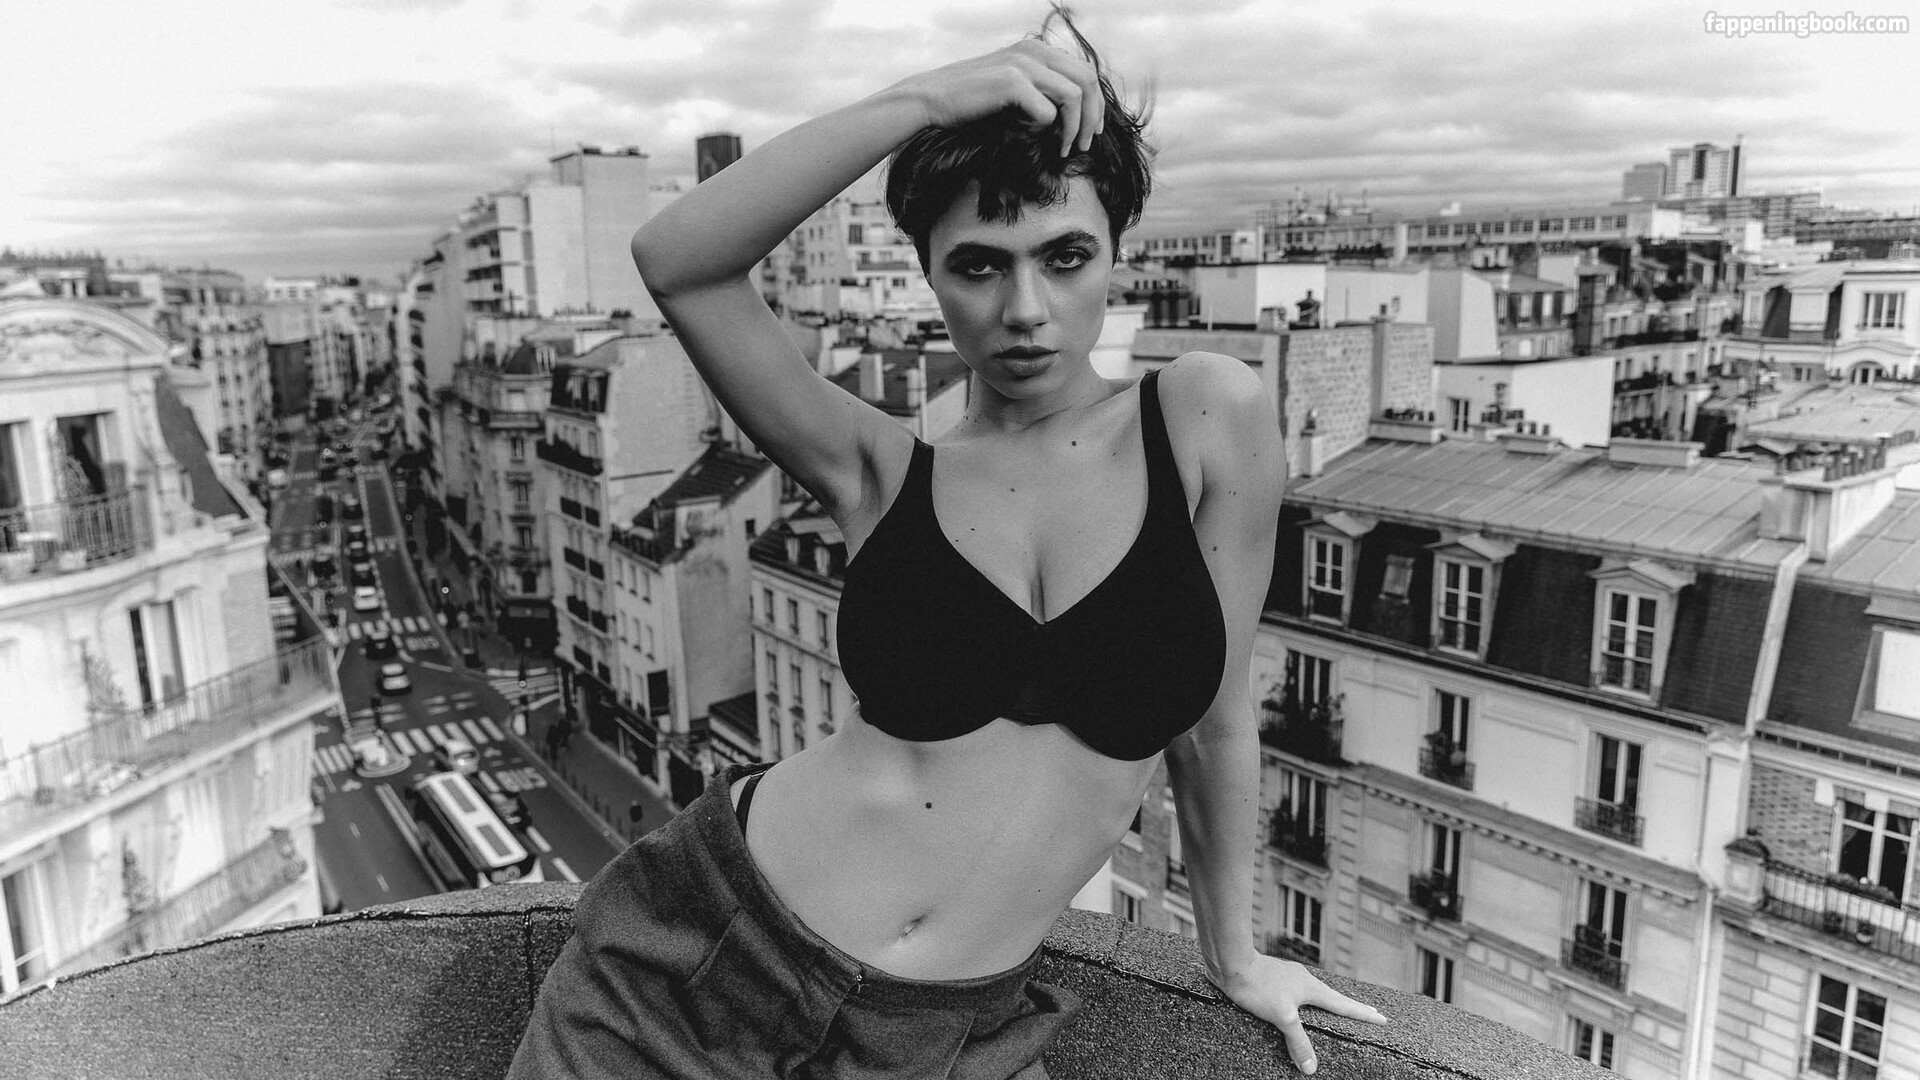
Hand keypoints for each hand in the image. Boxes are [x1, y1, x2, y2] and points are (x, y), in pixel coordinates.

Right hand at [890, 38, 1104, 156]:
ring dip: (1075, 128)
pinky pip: (1048, 111)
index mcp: (1036, 49)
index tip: (1091, 131)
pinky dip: (1046, 130)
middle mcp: (1033, 50)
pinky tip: (1034, 141)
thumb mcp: (1010, 88)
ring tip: (1065, 150)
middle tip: (1085, 145)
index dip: (1095, 104)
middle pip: (1088, 80)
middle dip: (1093, 116)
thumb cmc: (969, 102)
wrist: (930, 100)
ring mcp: (1023, 63)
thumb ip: (1038, 89)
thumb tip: (1071, 115)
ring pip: (1075, 95)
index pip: (1084, 71)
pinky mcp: (1012, 82)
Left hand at [1211, 954, 1388, 1074]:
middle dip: (1351, 1007)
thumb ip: (1298, 1042)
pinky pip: (1299, 992)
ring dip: (1329, 1002)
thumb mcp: (1282, 1017)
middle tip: (1369, 1012)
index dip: (1363, 1014)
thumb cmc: (1258, 987)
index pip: (1344, 1005)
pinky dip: (1308, 1000)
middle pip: (1333, 997)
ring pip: (1315, 993)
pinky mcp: (1276, 978)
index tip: (1382, 1018)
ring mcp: (1290, 977)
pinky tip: (1299, 1004)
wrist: (1232, 964)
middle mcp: (1304, 980)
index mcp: (1312, 988)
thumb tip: (1311, 1067)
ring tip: (1336, 1009)